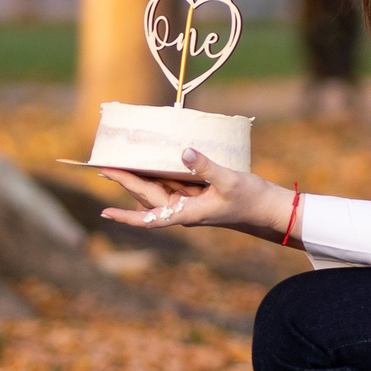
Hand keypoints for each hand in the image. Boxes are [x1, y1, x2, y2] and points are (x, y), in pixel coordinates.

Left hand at [97, 150, 295, 243]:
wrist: (268, 208)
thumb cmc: (250, 199)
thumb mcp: (228, 181)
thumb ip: (206, 167)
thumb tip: (185, 152)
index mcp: (187, 212)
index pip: (150, 218)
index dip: (126, 217)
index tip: (105, 213)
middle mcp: (184, 209)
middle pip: (147, 197)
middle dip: (125, 182)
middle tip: (102, 167)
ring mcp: (190, 202)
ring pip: (157, 190)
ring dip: (137, 179)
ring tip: (117, 163)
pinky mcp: (197, 194)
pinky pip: (170, 183)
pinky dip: (157, 173)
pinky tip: (149, 162)